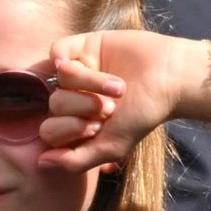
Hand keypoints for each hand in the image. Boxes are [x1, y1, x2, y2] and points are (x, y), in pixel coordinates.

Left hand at [35, 29, 198, 171]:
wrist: (169, 79)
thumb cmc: (143, 115)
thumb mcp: (111, 147)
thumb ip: (75, 162)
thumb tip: (41, 164)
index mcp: (78, 122)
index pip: (49, 131)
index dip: (71, 130)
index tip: (99, 128)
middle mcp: (74, 97)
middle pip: (54, 105)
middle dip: (84, 108)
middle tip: (112, 108)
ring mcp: (77, 70)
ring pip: (59, 80)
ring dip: (91, 85)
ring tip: (119, 89)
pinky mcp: (82, 46)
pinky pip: (57, 52)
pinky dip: (70, 62)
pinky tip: (88, 65)